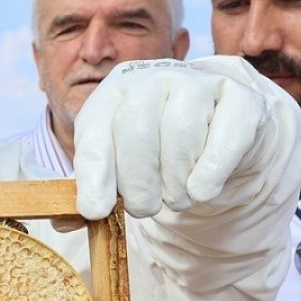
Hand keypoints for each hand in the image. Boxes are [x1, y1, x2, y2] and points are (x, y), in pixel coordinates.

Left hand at [73, 56, 272, 219]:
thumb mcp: (118, 163)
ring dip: (175, 182)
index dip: (94, 175)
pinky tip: (201, 190)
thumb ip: (93, 190)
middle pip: (136, 131)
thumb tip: (63, 222)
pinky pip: (224, 137)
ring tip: (176, 198)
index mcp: (113, 93)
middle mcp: (152, 78)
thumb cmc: (156, 149)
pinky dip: (210, 172)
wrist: (217, 127)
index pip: (95, 132)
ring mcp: (198, 83)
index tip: (95, 211)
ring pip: (180, 134)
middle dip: (138, 183)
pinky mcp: (238, 99)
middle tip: (144, 209)